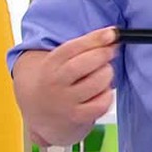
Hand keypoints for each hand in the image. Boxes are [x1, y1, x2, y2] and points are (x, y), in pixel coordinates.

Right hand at [14, 27, 117, 145]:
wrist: (39, 111)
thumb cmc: (57, 79)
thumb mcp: (61, 60)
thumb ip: (85, 46)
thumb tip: (112, 36)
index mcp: (50, 65)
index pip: (72, 48)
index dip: (95, 39)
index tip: (111, 34)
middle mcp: (55, 83)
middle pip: (84, 64)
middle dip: (103, 55)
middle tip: (109, 53)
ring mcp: (66, 102)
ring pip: (97, 83)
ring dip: (107, 74)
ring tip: (103, 73)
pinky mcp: (77, 117)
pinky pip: (102, 104)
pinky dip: (108, 94)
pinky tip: (102, 91)